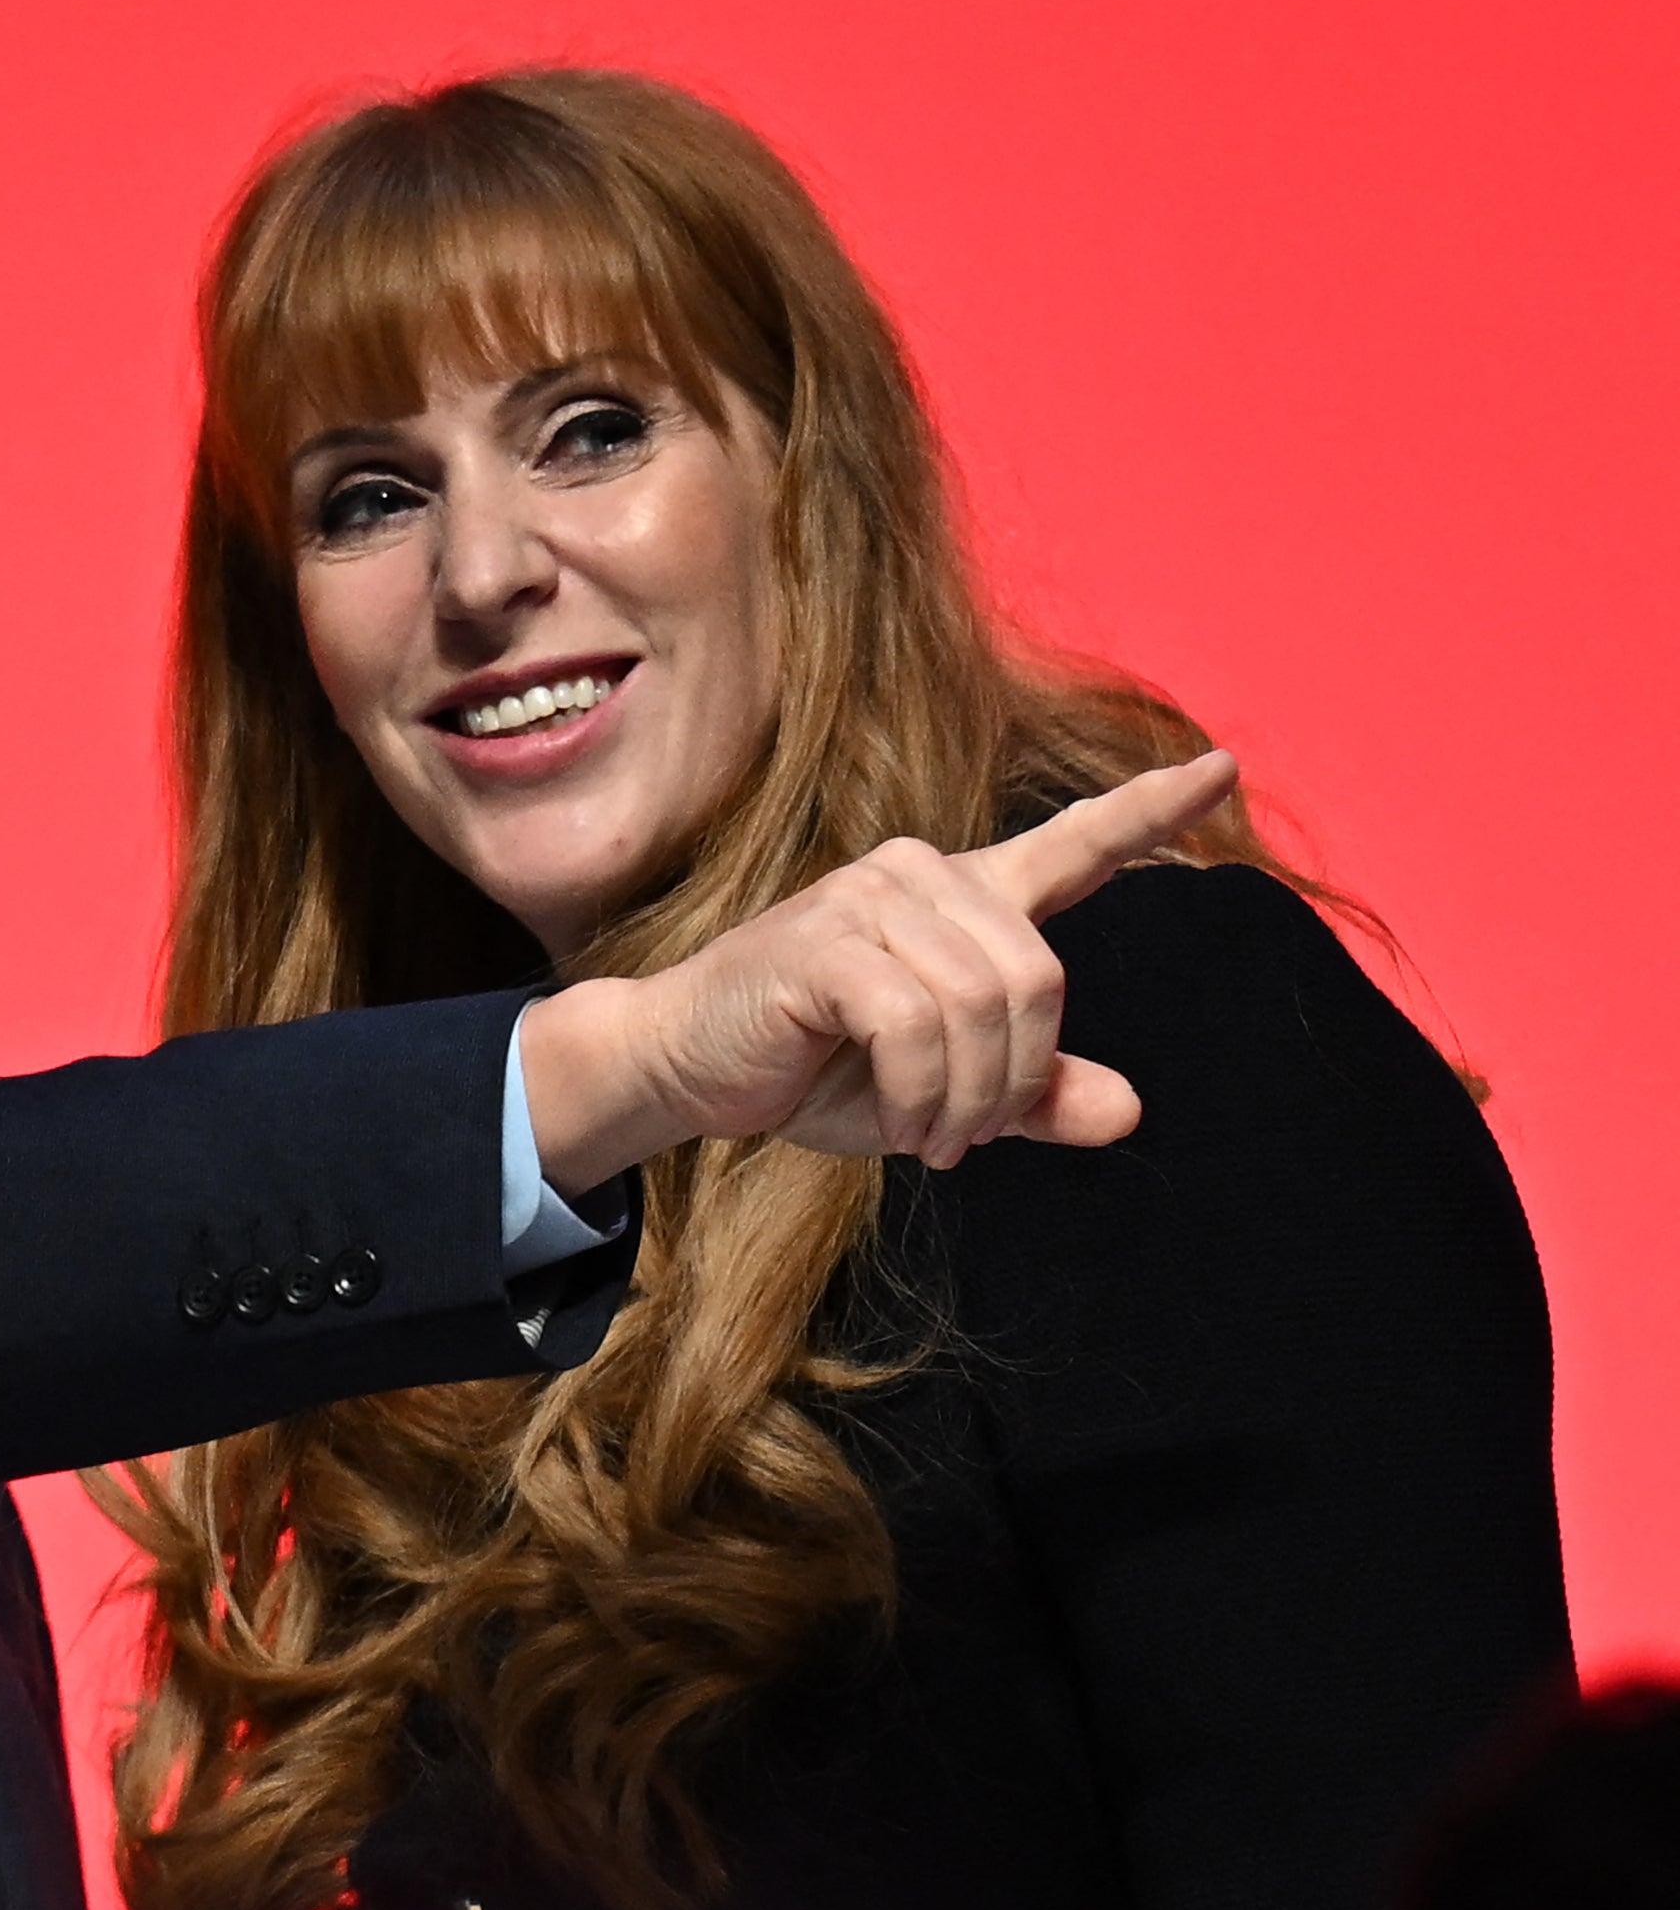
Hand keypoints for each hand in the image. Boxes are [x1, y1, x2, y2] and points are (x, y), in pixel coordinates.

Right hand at [524, 752, 1240, 1192]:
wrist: (687, 1069)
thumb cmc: (811, 1070)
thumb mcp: (941, 1094)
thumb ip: (1030, 1096)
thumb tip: (1127, 1112)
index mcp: (961, 899)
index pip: (1073, 845)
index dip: (1151, 811)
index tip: (1223, 769)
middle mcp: (922, 875)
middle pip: (1040, 978)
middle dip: (1015, 1080)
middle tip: (967, 1141)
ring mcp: (869, 897)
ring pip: (985, 1007)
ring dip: (966, 1100)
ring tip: (930, 1138)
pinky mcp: (826, 941)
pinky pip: (918, 1025)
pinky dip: (921, 1095)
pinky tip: (898, 1124)